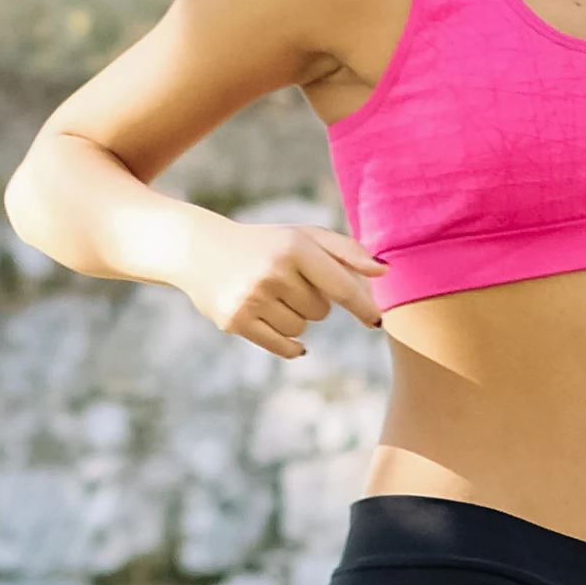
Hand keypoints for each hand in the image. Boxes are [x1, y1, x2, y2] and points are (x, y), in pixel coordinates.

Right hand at [169, 212, 385, 359]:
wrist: (201, 251)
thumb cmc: (266, 245)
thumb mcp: (303, 237)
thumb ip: (346, 251)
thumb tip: (384, 272)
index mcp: (294, 247)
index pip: (340, 286)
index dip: (362, 307)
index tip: (378, 322)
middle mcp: (273, 272)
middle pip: (321, 311)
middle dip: (311, 301)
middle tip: (285, 283)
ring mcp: (252, 298)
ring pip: (301, 329)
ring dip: (295, 318)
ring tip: (271, 296)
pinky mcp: (236, 322)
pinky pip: (283, 347)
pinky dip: (289, 344)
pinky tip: (275, 324)